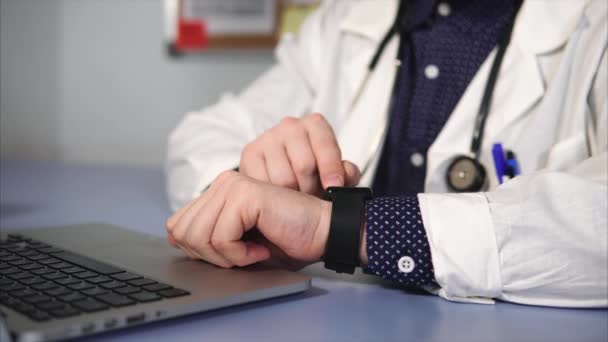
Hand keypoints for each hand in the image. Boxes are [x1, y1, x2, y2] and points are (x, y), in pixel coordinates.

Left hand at [166, 171, 331, 268]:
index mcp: (217, 192)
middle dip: (211, 256)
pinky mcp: (245, 195)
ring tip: (253, 252)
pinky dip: (240, 255)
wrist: (322, 234)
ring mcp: (232, 186)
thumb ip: (207, 237)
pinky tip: (261, 249)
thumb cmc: (286, 240)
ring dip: (227, 257)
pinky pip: (221, 237)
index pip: (177, 225)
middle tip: (243, 256)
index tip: (232, 254)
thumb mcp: (236, 244)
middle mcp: (222, 184)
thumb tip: (175, 239)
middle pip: (182, 232)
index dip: (199, 251)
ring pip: (199, 236)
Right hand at [239, 113, 360, 195]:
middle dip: (311, 188)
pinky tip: (278, 199)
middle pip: (304, 165)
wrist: (279, 175)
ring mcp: (267, 138)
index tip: (333, 186)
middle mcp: (290, 126)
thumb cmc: (311, 173)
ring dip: (292, 197)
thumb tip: (347, 173)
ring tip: (296, 201)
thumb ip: (346, 174)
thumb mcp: (333, 173)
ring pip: (283, 178)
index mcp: (314, 125)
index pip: (325, 144)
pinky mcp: (249, 153)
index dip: (331, 168)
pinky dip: (273, 197)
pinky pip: (263, 183)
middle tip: (311, 199)